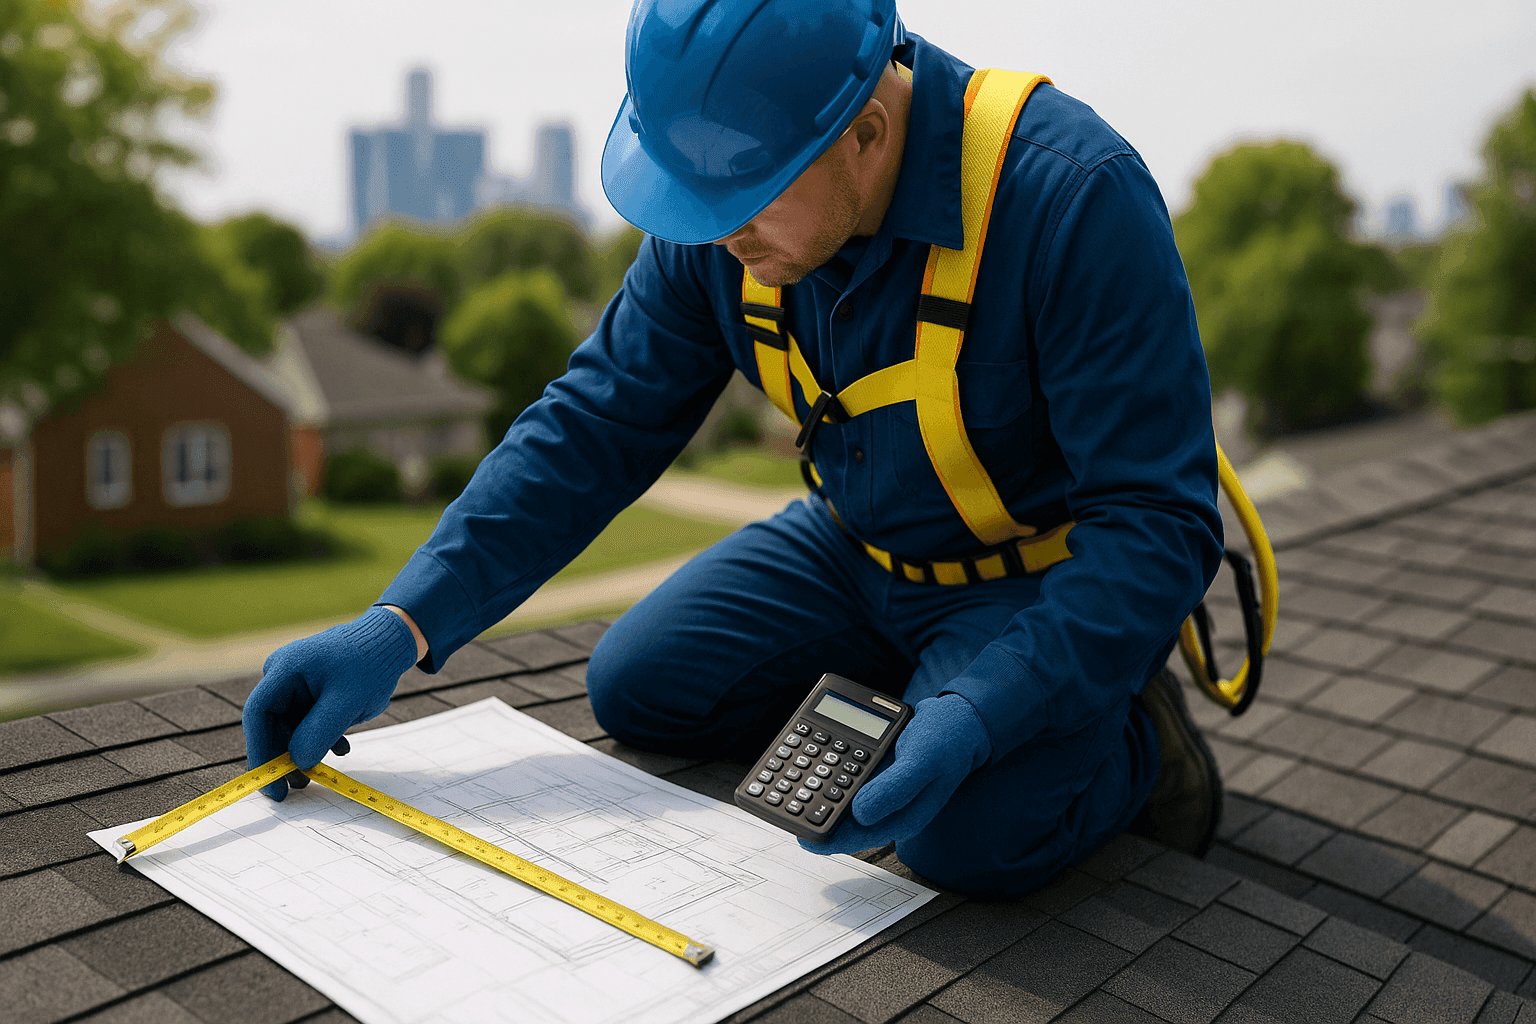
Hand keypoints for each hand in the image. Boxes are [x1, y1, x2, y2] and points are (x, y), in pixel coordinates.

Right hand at [242, 606, 417, 799]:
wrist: (392, 642)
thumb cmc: (370, 665)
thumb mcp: (346, 703)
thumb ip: (318, 733)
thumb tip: (297, 762)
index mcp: (284, 669)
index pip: (258, 714)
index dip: (259, 751)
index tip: (268, 780)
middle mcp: (284, 674)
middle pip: (272, 723)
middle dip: (284, 756)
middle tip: (296, 786)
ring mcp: (296, 682)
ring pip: (290, 725)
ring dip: (303, 750)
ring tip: (318, 774)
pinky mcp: (311, 689)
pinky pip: (306, 719)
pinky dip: (319, 737)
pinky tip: (341, 749)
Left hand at [799, 694, 991, 855]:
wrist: (960, 722)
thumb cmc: (947, 741)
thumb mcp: (923, 761)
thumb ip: (895, 787)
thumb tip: (860, 813)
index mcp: (904, 818)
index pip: (859, 837)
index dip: (829, 839)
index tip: (802, 836)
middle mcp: (891, 812)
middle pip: (846, 824)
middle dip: (817, 817)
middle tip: (785, 807)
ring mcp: (883, 796)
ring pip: (844, 804)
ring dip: (820, 797)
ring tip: (791, 790)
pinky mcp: (878, 778)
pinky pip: (849, 782)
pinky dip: (831, 776)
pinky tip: (813, 768)